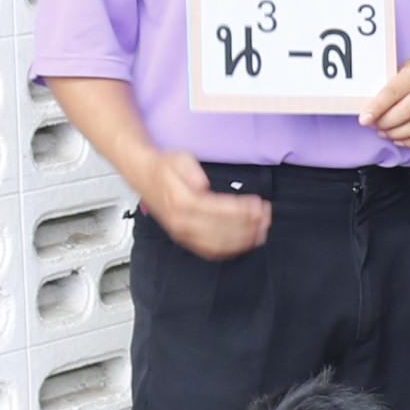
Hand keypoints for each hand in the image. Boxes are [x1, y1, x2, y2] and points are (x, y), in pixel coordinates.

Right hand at [143, 153, 268, 259]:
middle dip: (247, 226)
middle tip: (266, 218)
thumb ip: (191, 170)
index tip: (259, 205)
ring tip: (262, 231)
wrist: (143, 176)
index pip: (216, 210)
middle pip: (219, 231)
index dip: (240, 210)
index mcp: (180, 202)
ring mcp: (181, 234)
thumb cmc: (164, 167)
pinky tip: (246, 244)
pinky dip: (230, 250)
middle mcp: (180, 222)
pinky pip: (210, 251)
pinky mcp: (184, 240)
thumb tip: (202, 184)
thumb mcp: (178, 158)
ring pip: (217, 245)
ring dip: (243, 240)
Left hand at [362, 48, 409, 148]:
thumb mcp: (402, 68)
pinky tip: (402, 139)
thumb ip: (388, 87)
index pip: (392, 94)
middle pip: (403, 114)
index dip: (376, 109)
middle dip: (384, 124)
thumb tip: (369, 108)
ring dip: (396, 134)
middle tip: (375, 125)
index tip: (365, 119)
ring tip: (386, 132)